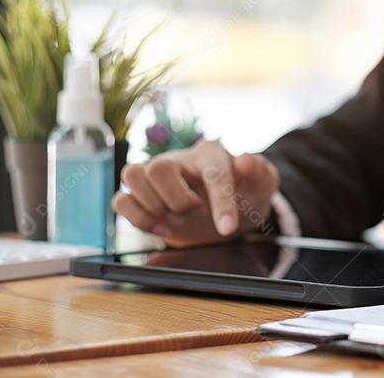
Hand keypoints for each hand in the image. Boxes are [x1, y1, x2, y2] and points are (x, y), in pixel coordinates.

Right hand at [112, 140, 279, 246]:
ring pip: (132, 174)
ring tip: (176, 220)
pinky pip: (121, 200)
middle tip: (194, 212)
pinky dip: (137, 218)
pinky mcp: (141, 197)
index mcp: (212, 154)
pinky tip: (160, 228)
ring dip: (153, 206)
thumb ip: (260, 172)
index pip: (212, 172)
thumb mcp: (262, 185)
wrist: (229, 213)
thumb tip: (247, 159)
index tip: (227, 228)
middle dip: (177, 200)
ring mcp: (156, 177)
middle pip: (158, 167)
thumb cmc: (244, 194)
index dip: (221, 202)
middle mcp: (179, 160)